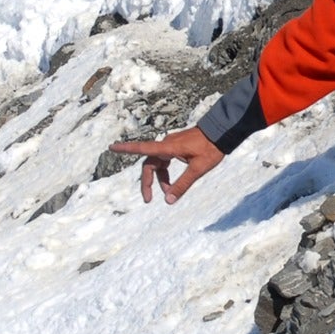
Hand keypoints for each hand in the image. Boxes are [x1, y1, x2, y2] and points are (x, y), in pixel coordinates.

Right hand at [108, 127, 223, 204]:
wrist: (222, 132)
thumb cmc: (210, 149)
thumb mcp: (198, 169)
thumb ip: (182, 185)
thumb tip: (168, 201)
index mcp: (168, 148)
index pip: (142, 149)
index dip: (126, 149)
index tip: (111, 147)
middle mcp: (166, 145)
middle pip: (149, 164)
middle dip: (148, 182)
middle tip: (148, 199)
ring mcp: (171, 145)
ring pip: (157, 164)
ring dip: (159, 180)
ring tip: (167, 194)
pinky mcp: (177, 147)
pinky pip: (165, 162)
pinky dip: (166, 174)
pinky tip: (173, 184)